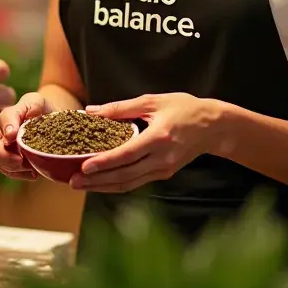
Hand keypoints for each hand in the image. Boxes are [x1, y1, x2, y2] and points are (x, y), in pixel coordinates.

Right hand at [0, 92, 54, 180]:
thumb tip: (27, 118)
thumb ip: (34, 104)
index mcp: (9, 115)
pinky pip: (9, 171)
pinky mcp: (10, 161)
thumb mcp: (40, 102)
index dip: (7, 127)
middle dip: (3, 155)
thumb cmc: (42, 110)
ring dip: (13, 167)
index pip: (4, 119)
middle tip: (19, 161)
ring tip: (31, 168)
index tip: (12, 136)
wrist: (51, 125)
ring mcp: (4, 148)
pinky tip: (33, 174)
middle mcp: (1, 132)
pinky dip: (20, 174)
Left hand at [71, 93, 221, 192]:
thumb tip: (92, 111)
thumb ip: (121, 108)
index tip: (85, 166)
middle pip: (125, 175)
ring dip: (104, 186)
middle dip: (97, 180)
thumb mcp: (152, 101)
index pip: (127, 155)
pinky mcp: (164, 173)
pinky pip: (136, 182)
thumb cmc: (184, 109)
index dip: (105, 162)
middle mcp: (161, 159)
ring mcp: (163, 169)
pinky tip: (101, 182)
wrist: (213, 127)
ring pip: (129, 183)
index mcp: (159, 138)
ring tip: (82, 185)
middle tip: (74, 181)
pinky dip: (117, 183)